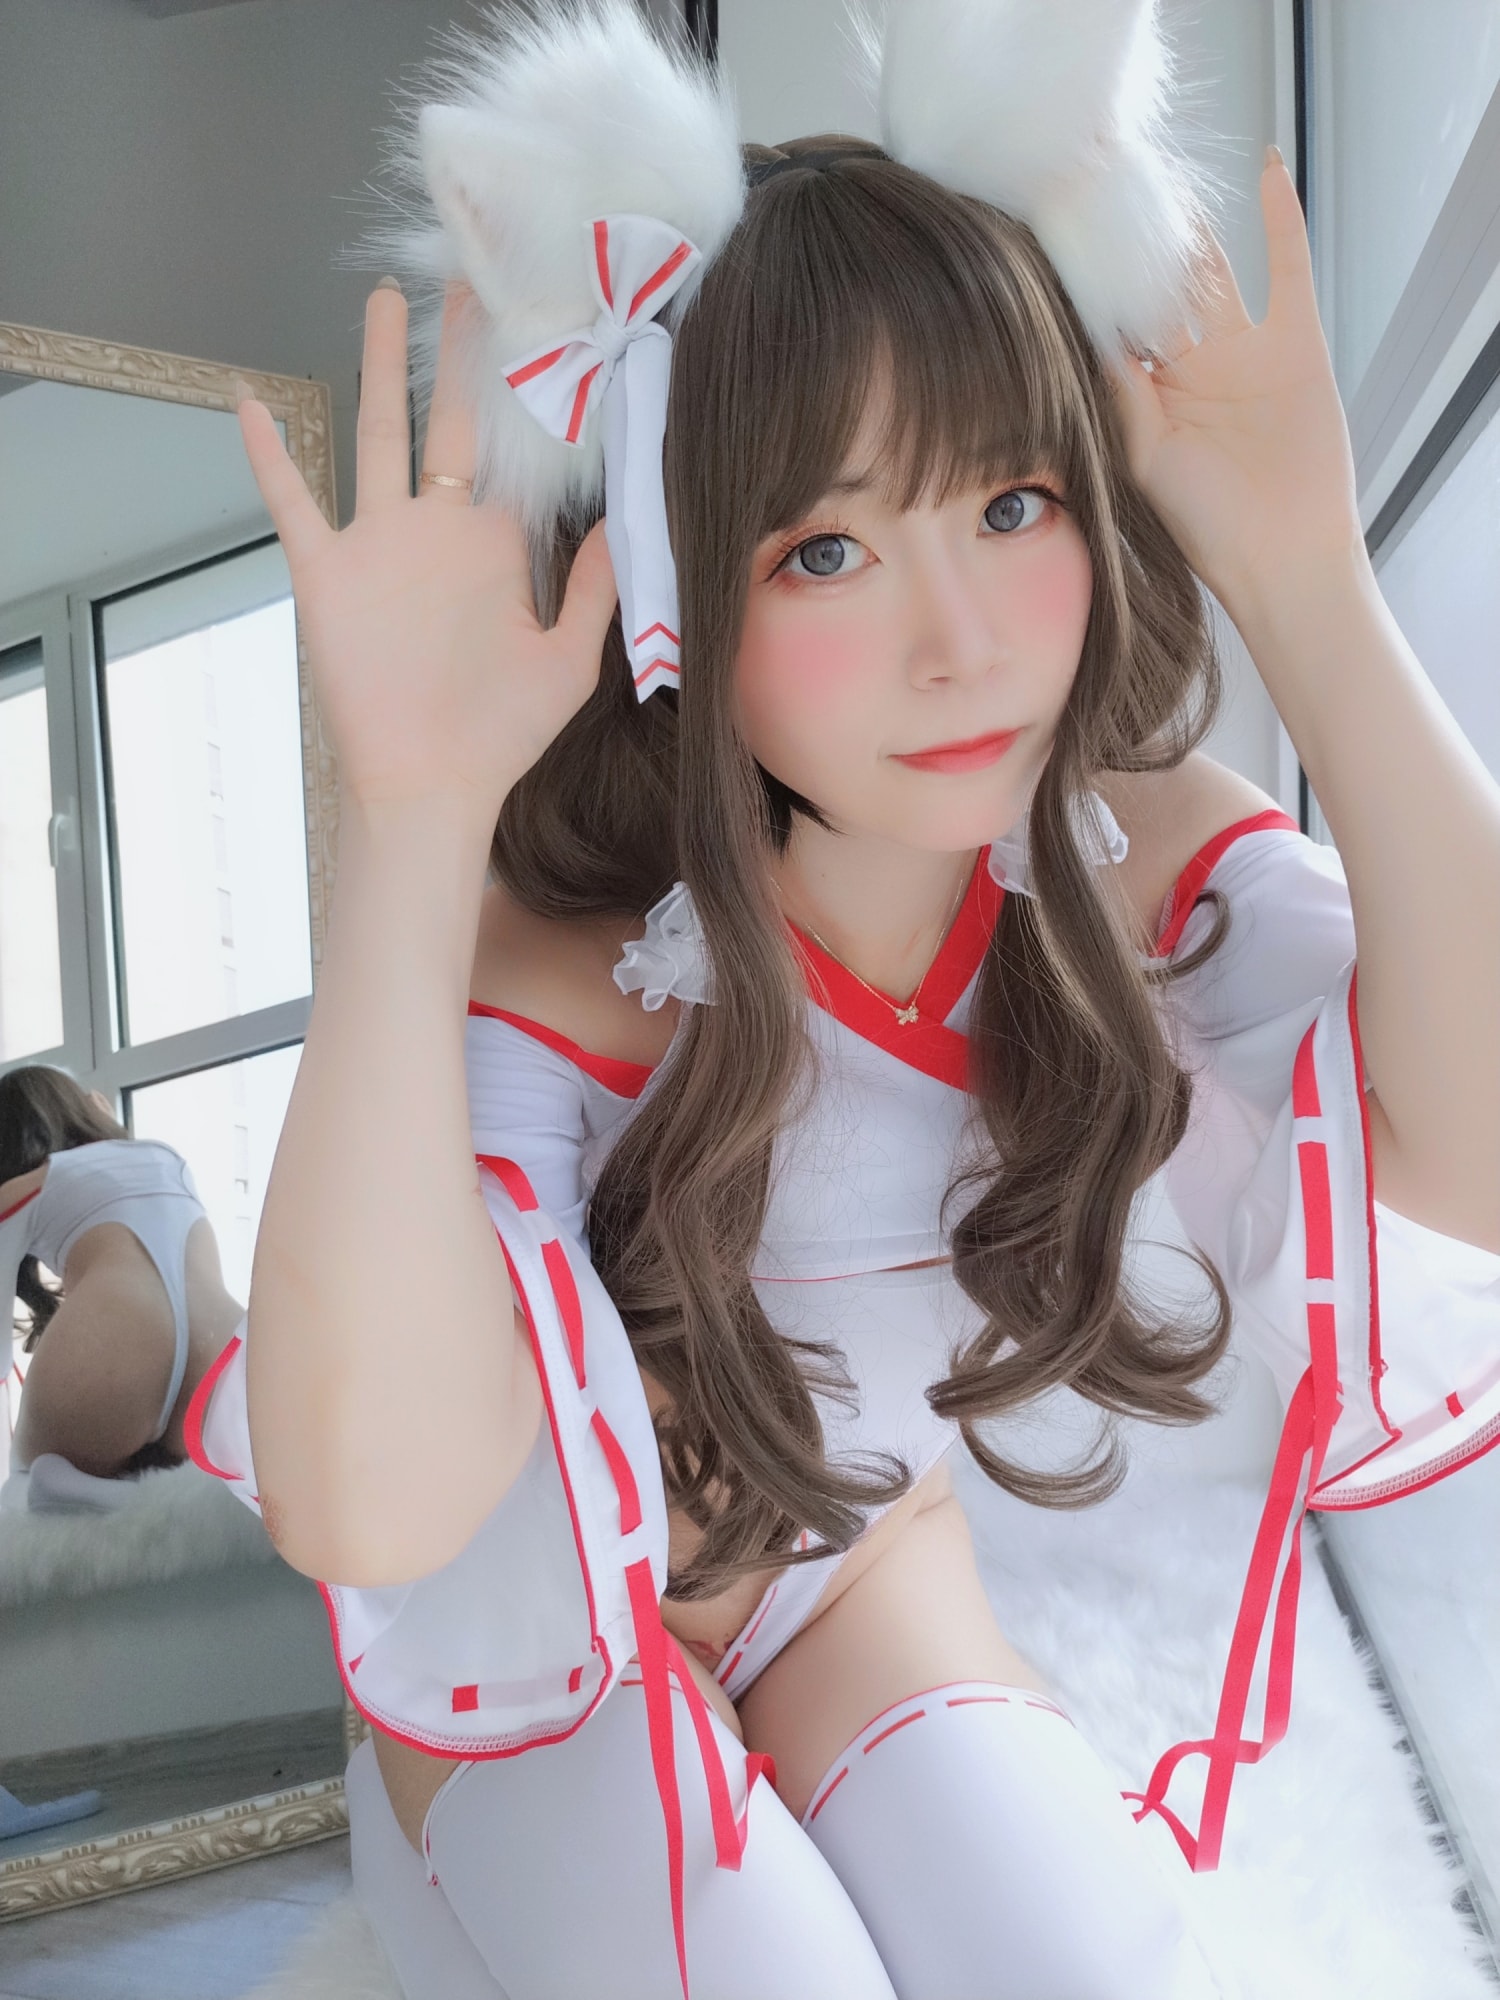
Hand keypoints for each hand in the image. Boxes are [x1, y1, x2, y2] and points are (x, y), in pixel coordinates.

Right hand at [236, 280, 618, 824]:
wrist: (430, 784)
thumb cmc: (500, 733)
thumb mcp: (568, 657)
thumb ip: (595, 584)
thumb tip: (623, 511)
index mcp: (496, 548)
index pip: (516, 457)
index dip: (531, 403)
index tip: (551, 334)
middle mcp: (438, 531)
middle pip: (450, 421)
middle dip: (462, 355)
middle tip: (476, 282)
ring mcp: (379, 545)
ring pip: (378, 433)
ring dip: (379, 367)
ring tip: (387, 300)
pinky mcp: (327, 573)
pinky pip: (292, 503)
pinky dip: (269, 456)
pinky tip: (250, 401)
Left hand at [1106, 151, 1366, 613]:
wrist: (1282, 555)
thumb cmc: (1207, 525)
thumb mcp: (1144, 456)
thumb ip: (1119, 393)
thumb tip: (1084, 331)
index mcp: (1148, 393)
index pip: (1113, 321)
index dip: (1089, 281)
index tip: (1056, 233)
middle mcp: (1193, 365)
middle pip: (1158, 287)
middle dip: (1131, 244)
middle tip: (1099, 183)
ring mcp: (1244, 350)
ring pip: (1213, 272)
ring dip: (1191, 227)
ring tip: (1163, 172)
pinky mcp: (1295, 343)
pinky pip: (1289, 268)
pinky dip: (1281, 220)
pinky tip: (1268, 168)